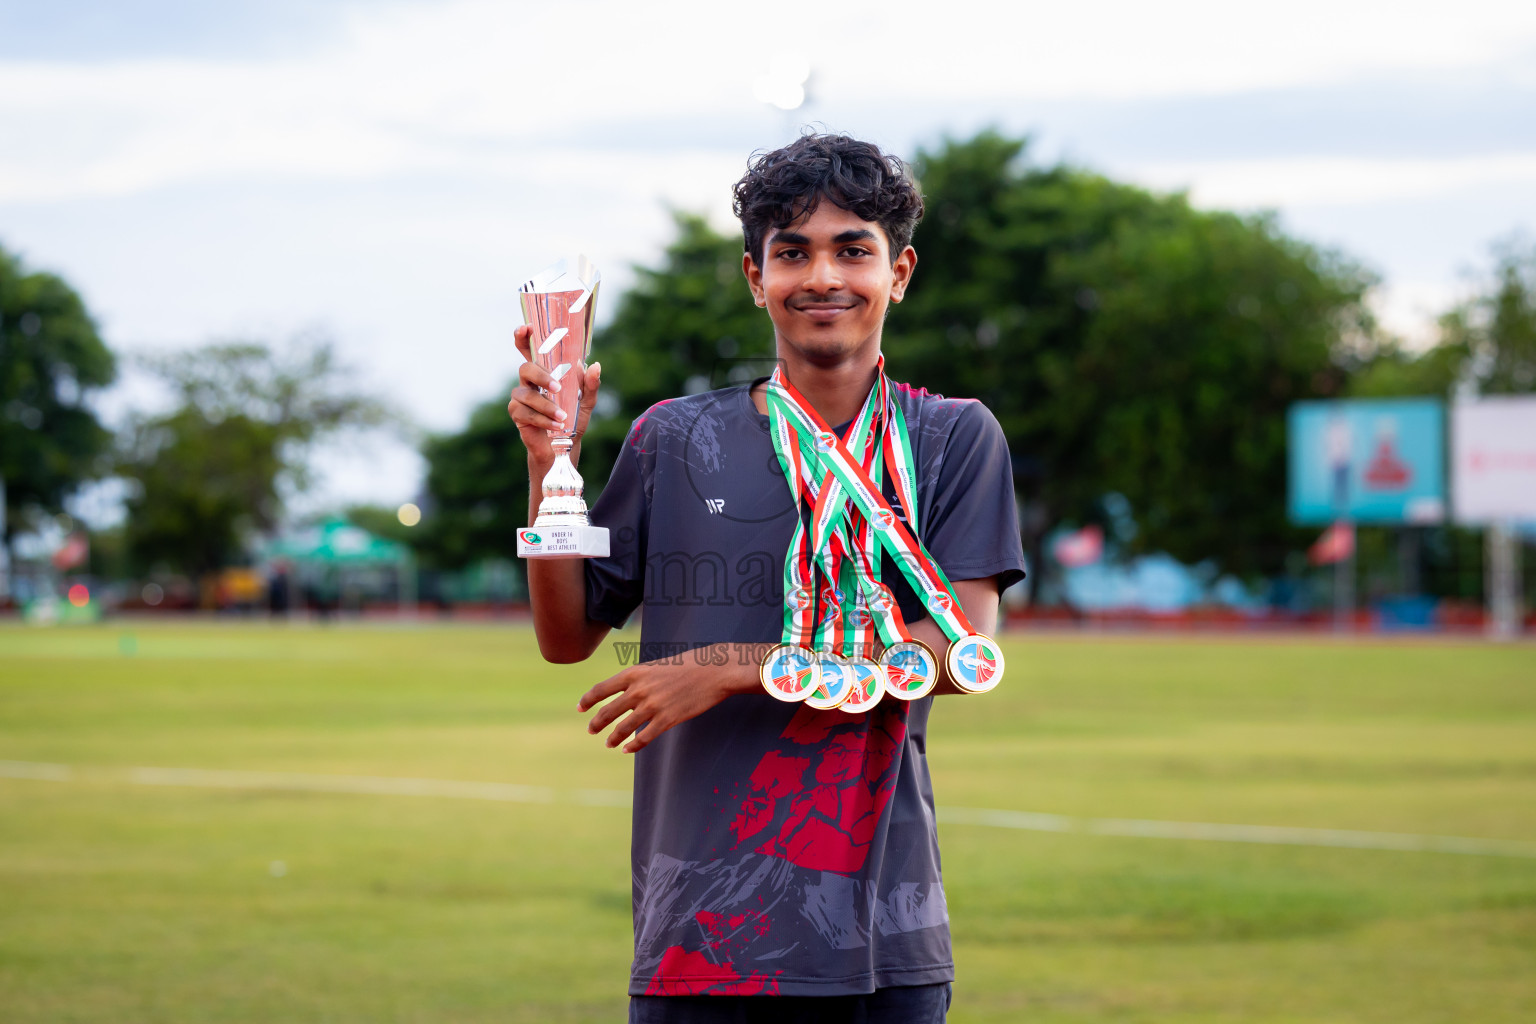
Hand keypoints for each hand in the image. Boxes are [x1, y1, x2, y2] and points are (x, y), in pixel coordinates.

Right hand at [507, 324, 601, 465]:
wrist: (564, 447)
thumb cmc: (573, 419)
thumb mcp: (587, 401)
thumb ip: (591, 384)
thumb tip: (595, 365)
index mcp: (544, 372)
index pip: (529, 350)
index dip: (523, 337)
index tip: (526, 328)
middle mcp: (529, 381)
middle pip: (525, 368)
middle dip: (541, 377)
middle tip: (558, 388)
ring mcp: (520, 397)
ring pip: (526, 394)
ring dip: (546, 406)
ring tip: (563, 417)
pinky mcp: (517, 414)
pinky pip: (526, 413)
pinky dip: (543, 419)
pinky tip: (556, 425)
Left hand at [578, 645, 761, 753]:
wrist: (713, 670)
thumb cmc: (687, 666)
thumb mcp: (656, 666)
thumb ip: (639, 680)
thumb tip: (626, 694)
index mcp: (634, 673)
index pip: (601, 689)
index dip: (588, 700)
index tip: (580, 708)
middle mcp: (639, 690)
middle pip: (608, 711)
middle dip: (596, 723)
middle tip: (591, 730)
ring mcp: (652, 706)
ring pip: (623, 728)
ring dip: (613, 738)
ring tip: (609, 743)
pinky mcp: (667, 719)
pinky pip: (643, 737)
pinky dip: (633, 746)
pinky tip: (628, 750)